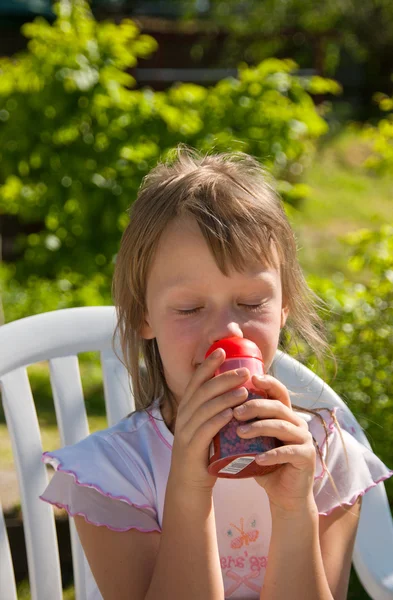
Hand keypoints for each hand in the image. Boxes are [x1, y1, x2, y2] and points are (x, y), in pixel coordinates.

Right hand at [169, 349, 249, 492]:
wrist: (189, 482)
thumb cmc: (205, 449)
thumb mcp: (207, 423)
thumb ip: (217, 406)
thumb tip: (239, 386)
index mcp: (188, 406)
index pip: (196, 380)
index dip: (208, 364)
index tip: (222, 350)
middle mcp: (184, 415)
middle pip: (203, 391)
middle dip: (224, 378)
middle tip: (245, 371)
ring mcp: (186, 432)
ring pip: (205, 409)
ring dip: (225, 398)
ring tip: (244, 391)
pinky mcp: (191, 448)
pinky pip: (204, 431)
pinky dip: (218, 420)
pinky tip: (231, 414)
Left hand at [234, 374, 316, 513]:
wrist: (284, 495)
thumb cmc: (264, 464)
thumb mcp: (253, 441)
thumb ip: (242, 425)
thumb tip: (213, 409)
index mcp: (285, 415)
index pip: (279, 392)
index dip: (267, 382)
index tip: (251, 378)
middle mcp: (297, 423)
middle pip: (277, 407)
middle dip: (255, 406)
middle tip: (235, 412)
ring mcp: (304, 439)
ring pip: (282, 426)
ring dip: (259, 427)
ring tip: (240, 433)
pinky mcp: (306, 457)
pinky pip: (289, 451)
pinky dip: (272, 454)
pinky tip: (258, 458)